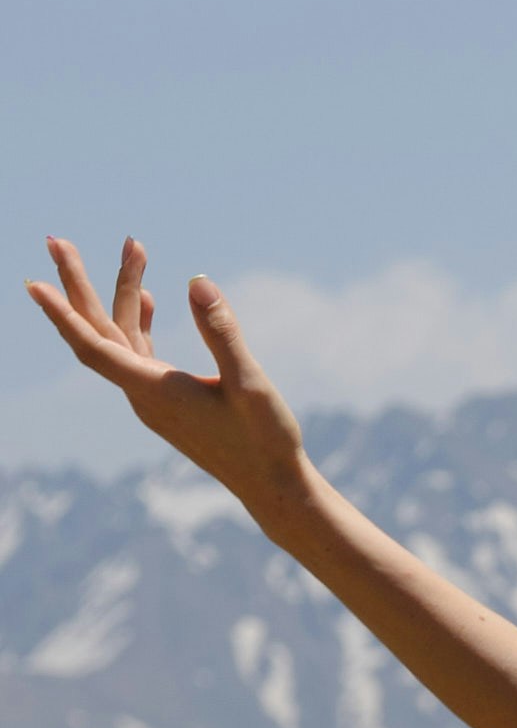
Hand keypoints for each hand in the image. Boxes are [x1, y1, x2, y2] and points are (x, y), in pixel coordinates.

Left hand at [25, 237, 310, 520]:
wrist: (272, 486)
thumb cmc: (265, 441)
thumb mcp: (249, 383)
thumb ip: (221, 332)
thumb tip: (197, 281)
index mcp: (155, 392)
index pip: (95, 347)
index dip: (63, 314)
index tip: (34, 284)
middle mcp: (143, 394)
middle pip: (96, 333)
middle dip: (78, 285)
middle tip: (56, 241)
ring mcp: (152, 397)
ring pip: (120, 338)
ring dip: (122, 293)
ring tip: (134, 247)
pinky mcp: (167, 400)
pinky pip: (136, 353)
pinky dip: (136, 320)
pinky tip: (146, 297)